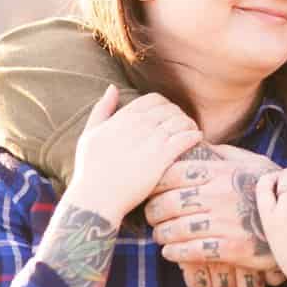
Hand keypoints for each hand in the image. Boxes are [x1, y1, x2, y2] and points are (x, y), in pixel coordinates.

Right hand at [71, 86, 202, 223]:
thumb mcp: (89, 135)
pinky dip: (194, 135)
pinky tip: (196, 139)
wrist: (95, 199)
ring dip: (189, 125)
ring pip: (181, 121)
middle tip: (182, 126)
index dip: (165, 105)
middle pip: (170, 109)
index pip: (154, 99)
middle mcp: (139, 124)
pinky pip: (186, 138)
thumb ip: (102, 109)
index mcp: (124, 117)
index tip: (168, 117)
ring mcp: (151, 140)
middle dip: (179, 115)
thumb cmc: (90, 170)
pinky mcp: (162, 158)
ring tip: (191, 132)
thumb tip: (112, 88)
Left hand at [146, 143, 285, 286]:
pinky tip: (171, 251)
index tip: (151, 188)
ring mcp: (223, 222)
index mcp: (219, 171)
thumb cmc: (268, 186)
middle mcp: (218, 195)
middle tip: (151, 215)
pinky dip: (175, 252)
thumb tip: (194, 141)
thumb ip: (220, 153)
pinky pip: (190, 251)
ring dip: (161, 234)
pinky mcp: (230, 248)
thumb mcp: (249, 161)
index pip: (172, 173)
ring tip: (160, 234)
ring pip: (175, 229)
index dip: (156, 182)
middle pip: (167, 203)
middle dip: (153, 211)